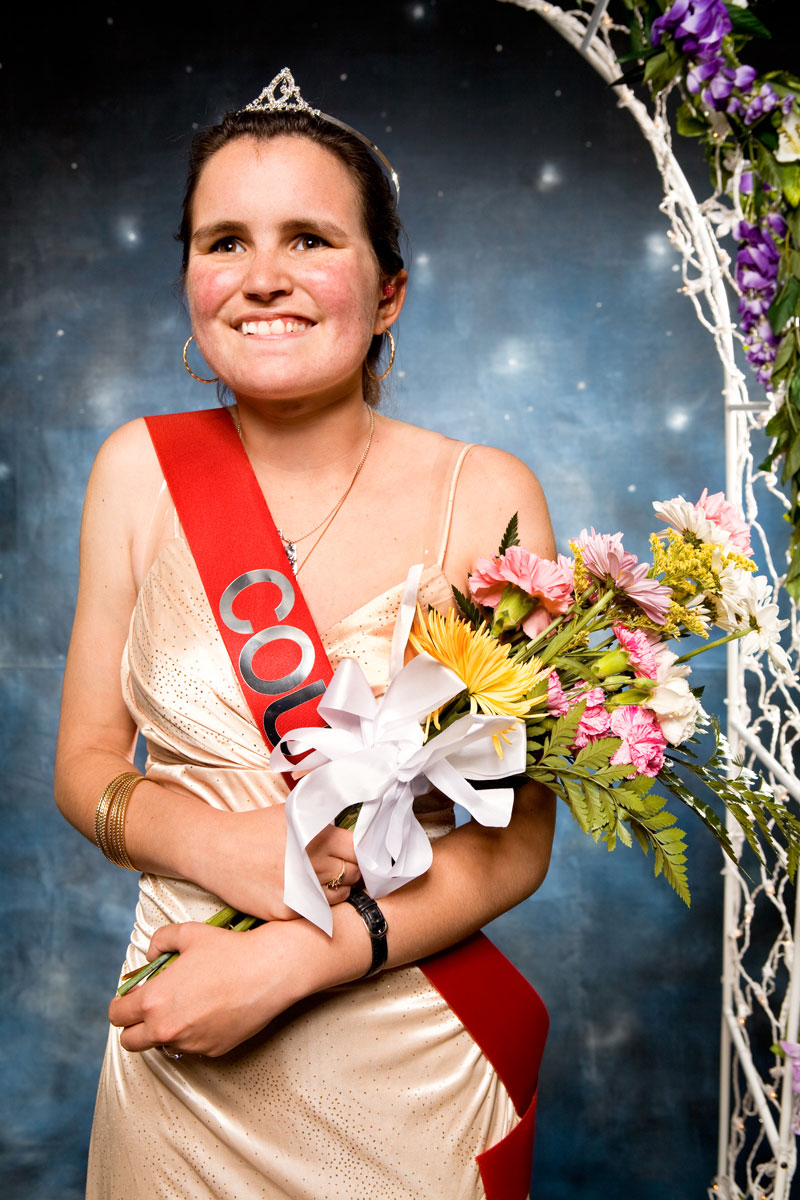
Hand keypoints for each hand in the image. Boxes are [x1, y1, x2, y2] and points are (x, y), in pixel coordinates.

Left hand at [109, 920, 308, 1056]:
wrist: (269, 971)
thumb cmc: (229, 950)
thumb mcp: (188, 933)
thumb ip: (160, 941)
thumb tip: (152, 956)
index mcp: (153, 1000)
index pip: (117, 1015)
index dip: (121, 1004)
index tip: (129, 999)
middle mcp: (166, 1028)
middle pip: (130, 1042)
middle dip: (134, 1027)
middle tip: (150, 1009)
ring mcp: (190, 1044)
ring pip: (163, 1045)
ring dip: (167, 1030)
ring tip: (189, 1004)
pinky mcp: (211, 1051)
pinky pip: (192, 1047)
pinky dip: (194, 1033)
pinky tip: (212, 1010)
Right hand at [195, 806, 359, 921]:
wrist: (215, 849)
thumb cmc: (254, 828)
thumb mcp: (292, 812)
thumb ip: (323, 821)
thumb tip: (352, 832)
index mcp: (318, 835)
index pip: (358, 850)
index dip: (359, 853)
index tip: (355, 856)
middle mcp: (314, 862)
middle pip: (353, 874)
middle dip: (349, 871)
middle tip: (336, 868)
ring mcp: (302, 889)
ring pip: (341, 896)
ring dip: (336, 890)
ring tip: (318, 881)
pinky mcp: (288, 910)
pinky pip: (318, 912)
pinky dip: (316, 906)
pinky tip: (301, 893)